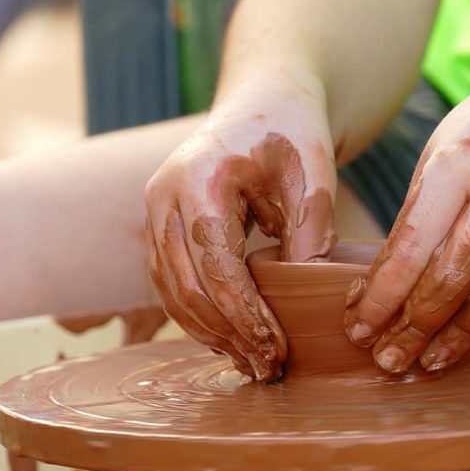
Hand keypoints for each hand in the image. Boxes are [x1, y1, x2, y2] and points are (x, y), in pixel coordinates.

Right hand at [146, 84, 336, 381]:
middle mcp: (163, 196)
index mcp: (199, 178)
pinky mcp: (161, 224)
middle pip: (185, 285)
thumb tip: (298, 298)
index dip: (245, 315)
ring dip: (207, 332)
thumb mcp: (314, 175)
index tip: (275, 349)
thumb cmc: (293, 132)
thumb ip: (309, 232)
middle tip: (265, 367)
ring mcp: (155, 210)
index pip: (216, 265)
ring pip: (170, 290)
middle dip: (227, 334)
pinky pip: (169, 280)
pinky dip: (195, 314)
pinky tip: (225, 336)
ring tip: (248, 362)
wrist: (264, 102)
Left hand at [344, 93, 469, 374]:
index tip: (358, 328)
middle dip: (414, 327)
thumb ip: (415, 223)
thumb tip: (379, 293)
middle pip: (455, 277)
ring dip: (461, 339)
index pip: (411, 247)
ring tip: (427, 361)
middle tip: (387, 358)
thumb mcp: (437, 162)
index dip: (381, 298)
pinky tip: (469, 341)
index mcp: (460, 164)